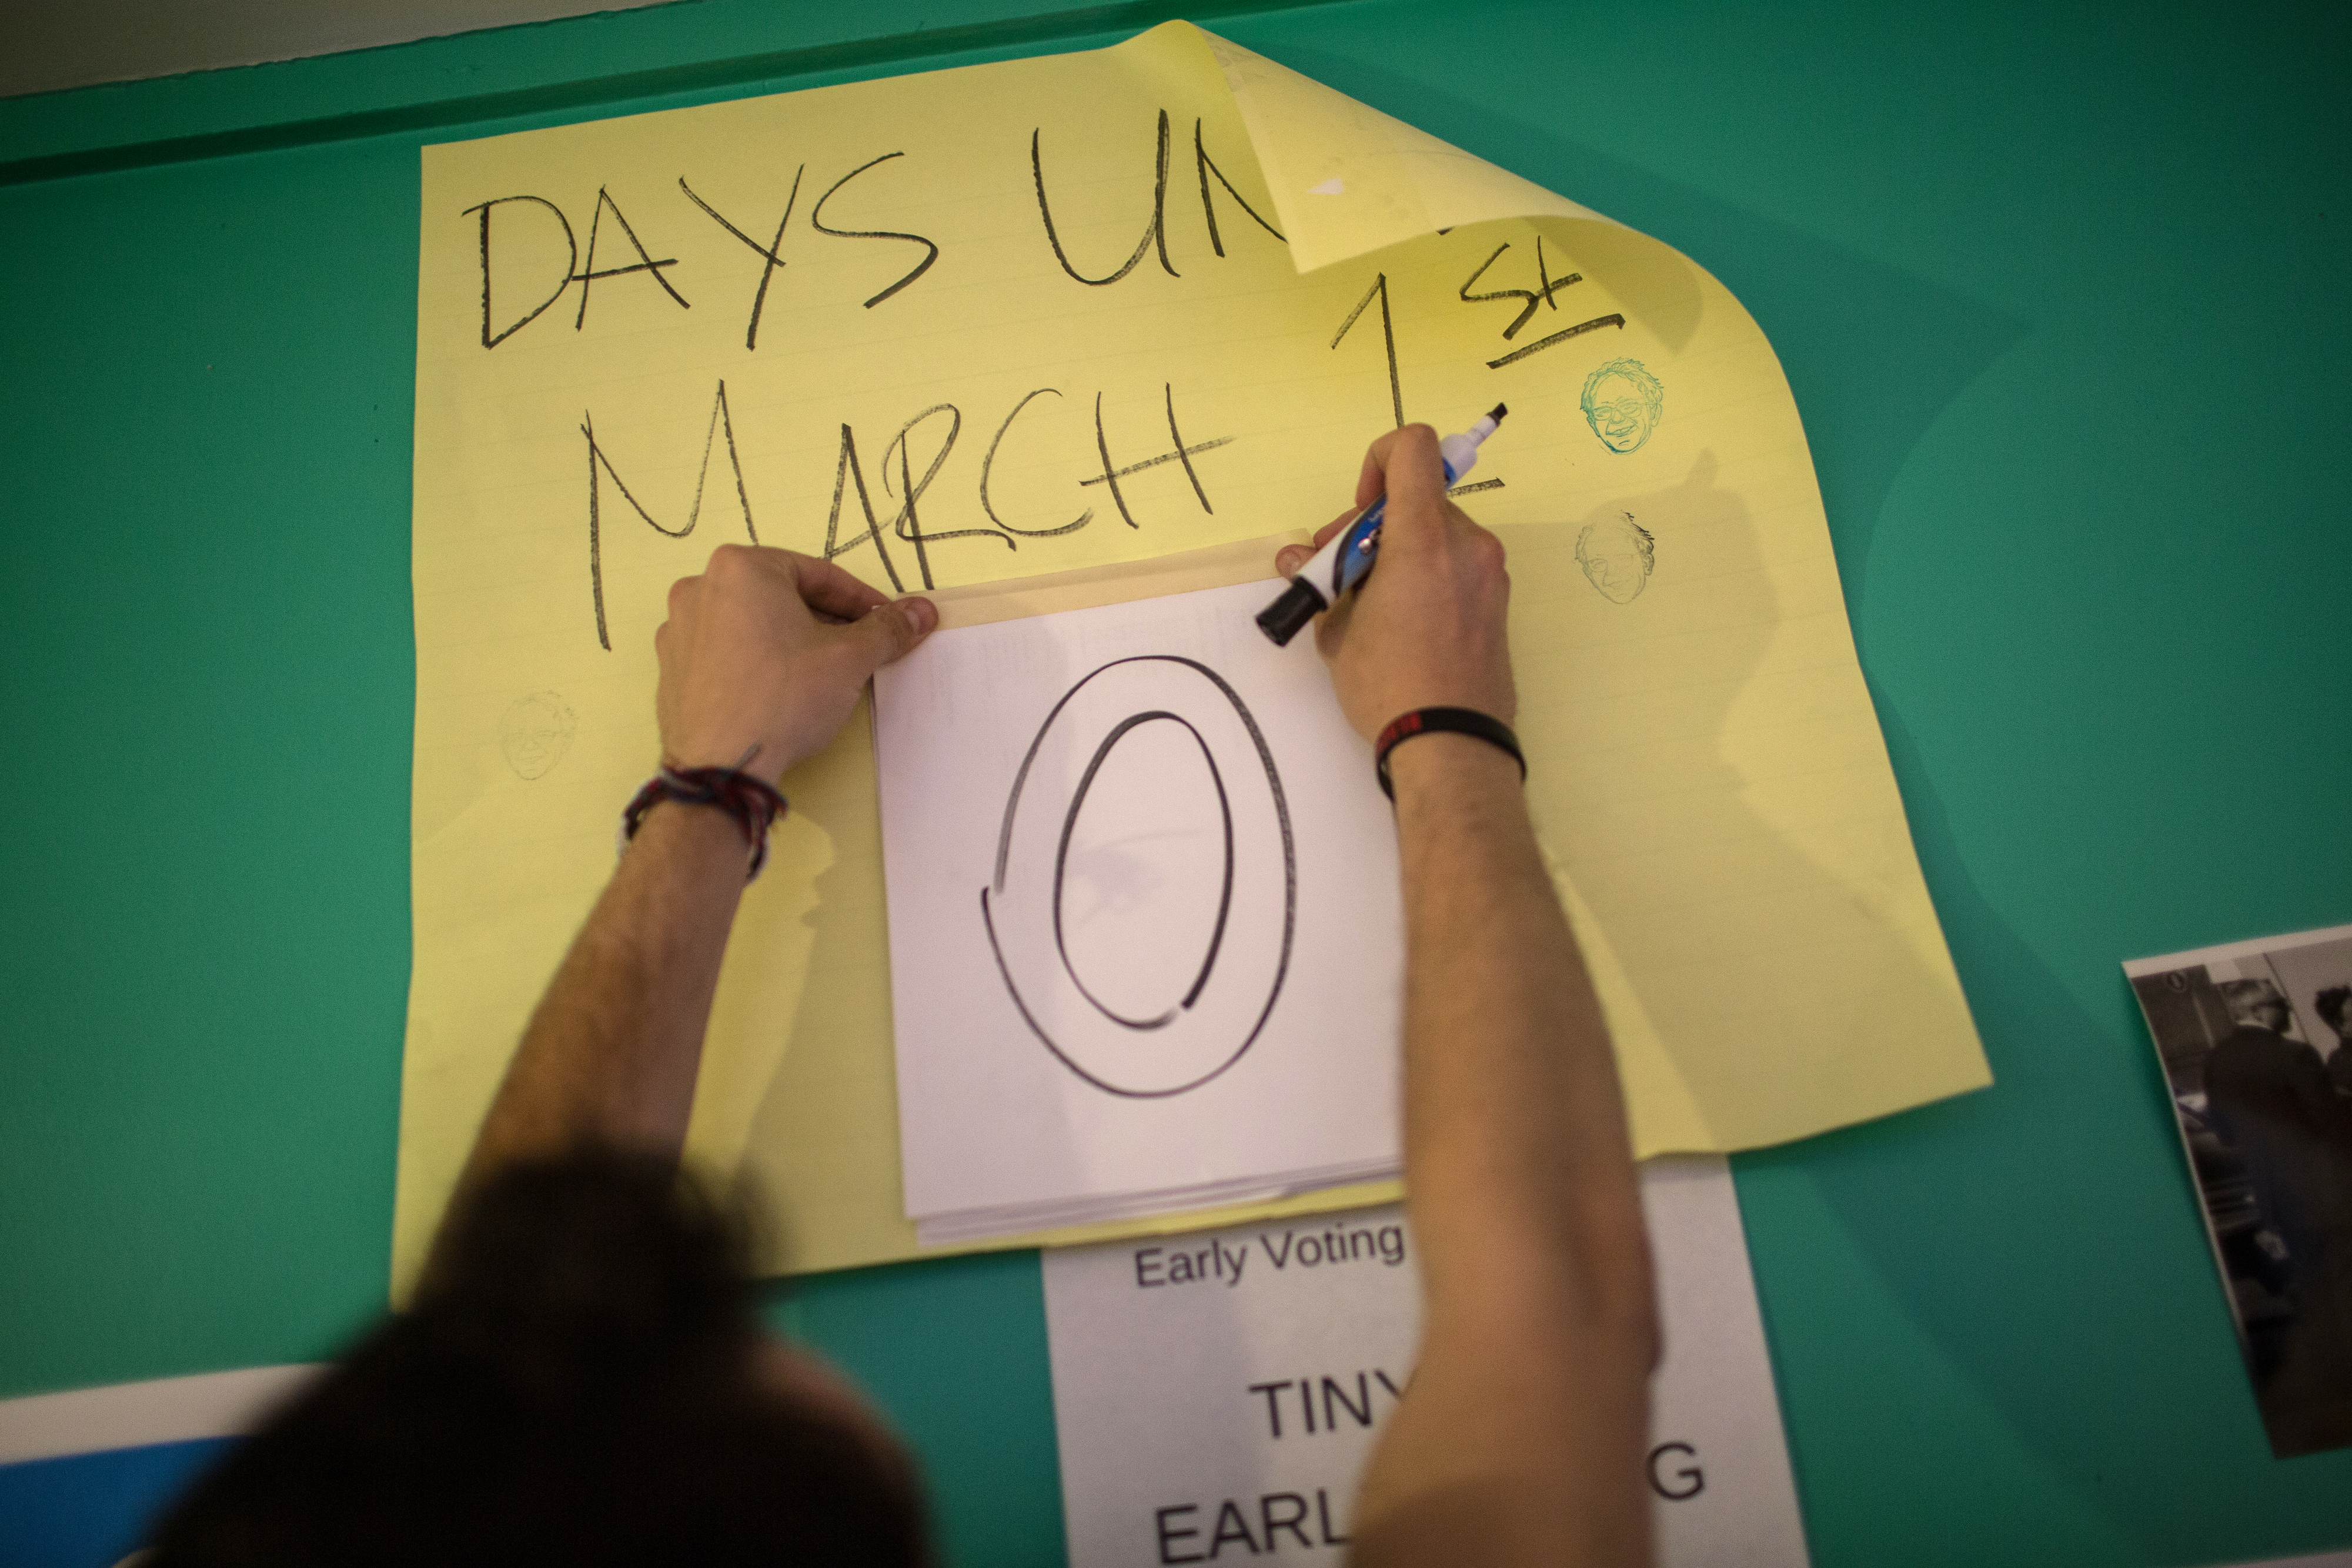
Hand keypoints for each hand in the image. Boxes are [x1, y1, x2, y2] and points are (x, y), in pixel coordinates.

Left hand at [655, 544, 936, 780]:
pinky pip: (725, 651)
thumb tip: (921, 611)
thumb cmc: (785, 697)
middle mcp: (700, 586)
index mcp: (741, 567)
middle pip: (782, 596)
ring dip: (790, 639)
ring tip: (820, 672)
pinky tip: (778, 690)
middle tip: (858, 649)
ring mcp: (679, 628)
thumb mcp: (848, 659)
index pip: (819, 575)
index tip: (887, 621)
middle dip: (825, 620)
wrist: (722, 767)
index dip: (862, 601)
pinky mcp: (671, 667)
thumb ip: (886, 629)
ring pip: (752, 623)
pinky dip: (755, 660)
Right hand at [1275, 426, 1514, 741]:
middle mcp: (1467, 543)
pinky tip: (1402, 622)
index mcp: (1425, 536)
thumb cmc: (1389, 684)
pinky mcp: (1498, 602)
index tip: (1359, 508)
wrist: (1451, 744)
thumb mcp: (1337, 630)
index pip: (1414, 447)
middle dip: (1373, 527)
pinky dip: (1426, 575)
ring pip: (1437, 534)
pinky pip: (1456, 565)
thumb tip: (1296, 558)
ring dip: (1399, 553)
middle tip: (1341, 573)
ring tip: (1369, 604)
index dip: (1378, 460)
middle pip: (1418, 500)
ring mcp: (1489, 573)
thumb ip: (1319, 581)